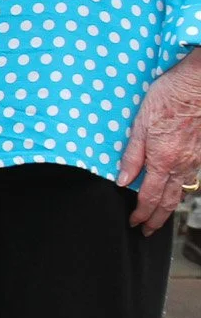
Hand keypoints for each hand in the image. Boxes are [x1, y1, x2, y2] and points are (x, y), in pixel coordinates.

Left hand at [117, 48, 200, 233]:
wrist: (196, 86)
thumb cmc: (167, 99)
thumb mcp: (139, 125)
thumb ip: (132, 155)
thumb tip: (123, 181)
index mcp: (163, 160)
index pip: (150, 197)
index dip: (141, 213)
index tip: (134, 223)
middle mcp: (182, 165)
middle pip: (169, 201)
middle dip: (157, 219)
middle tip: (147, 230)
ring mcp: (194, 160)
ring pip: (181, 191)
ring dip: (169, 207)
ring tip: (159, 216)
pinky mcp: (200, 152)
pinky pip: (190, 178)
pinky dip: (181, 190)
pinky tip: (175, 190)